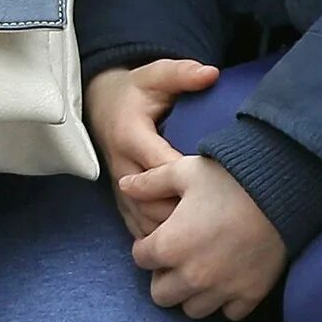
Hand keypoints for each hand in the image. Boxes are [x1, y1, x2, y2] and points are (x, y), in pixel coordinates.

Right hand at [86, 58, 218, 235]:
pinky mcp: (121, 199)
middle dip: (183, 215)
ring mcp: (119, 187)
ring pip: (144, 220)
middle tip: (220, 225)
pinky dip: (158, 238)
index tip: (219, 189)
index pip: (161, 165)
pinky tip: (183, 248)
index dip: (187, 181)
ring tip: (206, 241)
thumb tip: (211, 73)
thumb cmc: (135, 91)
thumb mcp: (155, 75)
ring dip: (172, 232)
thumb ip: (182, 74)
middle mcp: (122, 166)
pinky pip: (137, 226)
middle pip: (152, 202)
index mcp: (131, 136)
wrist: (101, 105)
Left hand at [123, 154, 286, 318]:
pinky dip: (226, 301)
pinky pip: (228, 313)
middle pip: (161, 294)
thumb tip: (124, 184)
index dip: (147, 246)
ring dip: (192, 294)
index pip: (140, 258)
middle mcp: (191, 275)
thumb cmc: (229, 178)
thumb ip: (150, 182)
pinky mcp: (249, 295)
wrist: (282, 192)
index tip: (159, 237)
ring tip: (202, 271)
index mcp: (169, 245)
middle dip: (164, 277)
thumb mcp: (184, 171)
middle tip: (178, 258)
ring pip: (192, 309)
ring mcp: (222, 289)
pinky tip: (229, 279)